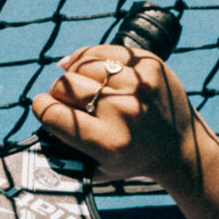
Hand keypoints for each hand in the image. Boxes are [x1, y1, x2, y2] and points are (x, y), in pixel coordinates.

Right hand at [32, 42, 201, 189]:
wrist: (180, 147)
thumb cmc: (131, 159)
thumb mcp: (97, 168)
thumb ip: (64, 150)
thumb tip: (38, 108)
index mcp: (107, 142)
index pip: (52, 113)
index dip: (42, 109)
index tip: (44, 108)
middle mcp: (123, 112)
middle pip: (64, 86)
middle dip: (57, 93)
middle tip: (65, 101)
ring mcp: (138, 85)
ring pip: (82, 65)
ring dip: (75, 75)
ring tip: (81, 86)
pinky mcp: (149, 65)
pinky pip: (103, 50)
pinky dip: (90, 58)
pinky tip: (89, 69)